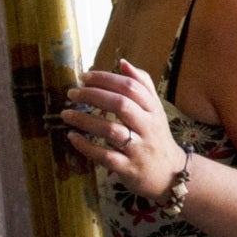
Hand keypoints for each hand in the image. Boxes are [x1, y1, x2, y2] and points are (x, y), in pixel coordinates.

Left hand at [61, 59, 185, 200]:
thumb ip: (142, 84)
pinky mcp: (129, 168)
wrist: (170, 174)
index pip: (130, 87)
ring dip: (85, 120)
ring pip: (111, 130)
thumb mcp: (155, 109)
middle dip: (93, 95)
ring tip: (66, 114)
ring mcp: (138, 148)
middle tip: (72, 93)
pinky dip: (87, 146)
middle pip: (120, 105)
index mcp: (153, 109)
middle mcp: (147, 126)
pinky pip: (105, 156)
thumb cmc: (156, 136)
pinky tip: (73, 137)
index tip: (84, 76)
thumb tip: (123, 62)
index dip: (106, 78)